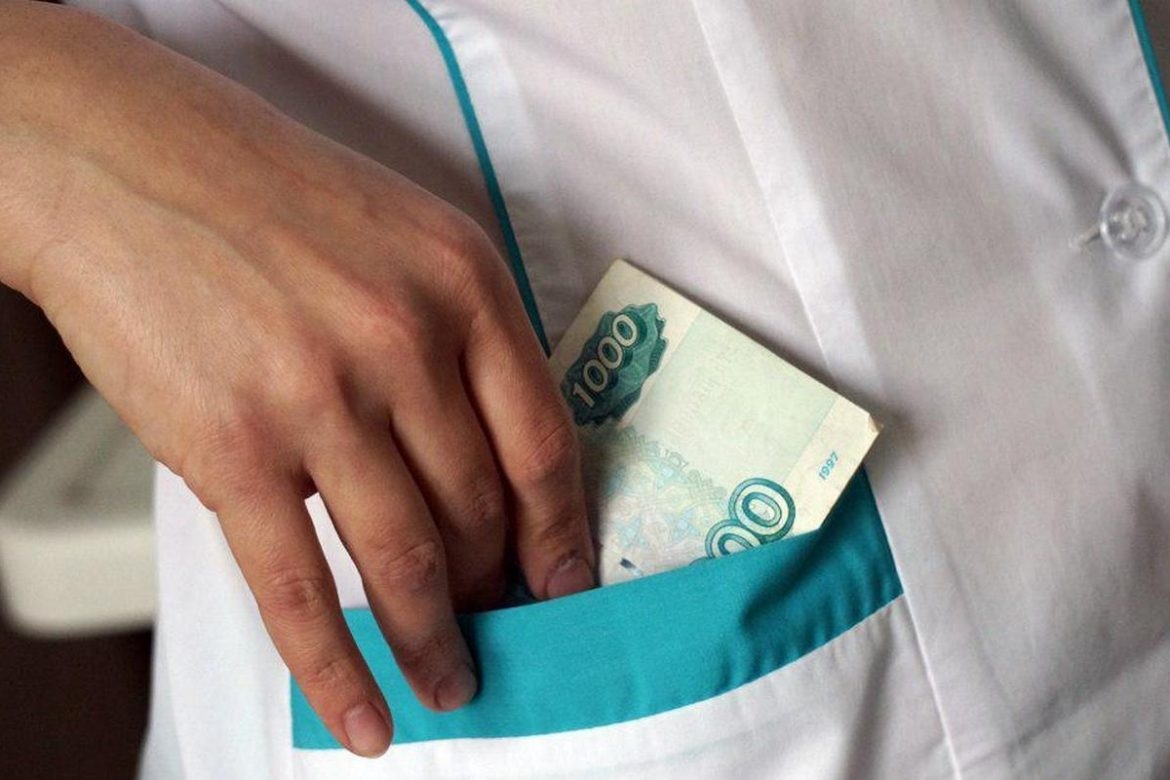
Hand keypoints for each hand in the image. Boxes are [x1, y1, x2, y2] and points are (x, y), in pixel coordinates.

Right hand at [0, 4, 595, 756]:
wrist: (117, 159)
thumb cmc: (262, 191)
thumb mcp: (402, 232)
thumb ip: (459, 334)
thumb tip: (487, 461)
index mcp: (464, 283)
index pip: (543, 441)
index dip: (561, 532)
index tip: (566, 583)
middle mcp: (405, 340)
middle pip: (479, 510)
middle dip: (495, 590)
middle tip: (497, 627)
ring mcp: (320, 397)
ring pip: (406, 560)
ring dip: (436, 642)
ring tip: (450, 687)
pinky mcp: (232, 448)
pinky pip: (300, 591)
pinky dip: (337, 670)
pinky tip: (363, 716)